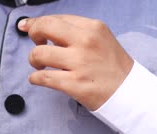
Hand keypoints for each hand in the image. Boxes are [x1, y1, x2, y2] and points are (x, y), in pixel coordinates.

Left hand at [18, 15, 133, 110]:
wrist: (128, 92)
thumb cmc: (112, 66)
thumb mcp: (100, 39)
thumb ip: (75, 32)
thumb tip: (43, 28)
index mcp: (92, 27)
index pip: (55, 18)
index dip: (37, 23)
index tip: (28, 26)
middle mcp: (85, 42)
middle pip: (45, 27)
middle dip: (33, 34)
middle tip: (36, 44)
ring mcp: (79, 63)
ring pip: (39, 54)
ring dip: (33, 60)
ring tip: (40, 65)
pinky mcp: (74, 84)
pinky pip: (42, 77)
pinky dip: (35, 78)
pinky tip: (38, 78)